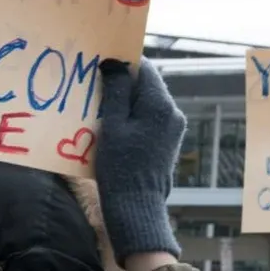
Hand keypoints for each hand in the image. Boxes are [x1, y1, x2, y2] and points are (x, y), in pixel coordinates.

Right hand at [96, 58, 185, 269]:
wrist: (137, 207)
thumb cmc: (121, 166)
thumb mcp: (112, 125)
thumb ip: (115, 91)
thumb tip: (115, 63)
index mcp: (160, 104)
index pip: (145, 68)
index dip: (124, 63)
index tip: (102, 65)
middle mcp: (173, 113)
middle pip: (147, 85)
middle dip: (123, 83)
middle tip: (96, 87)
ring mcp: (173, 128)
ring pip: (148, 103)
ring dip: (126, 102)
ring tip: (101, 109)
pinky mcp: (168, 141)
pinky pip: (150, 119)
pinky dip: (133, 117)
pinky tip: (114, 127)